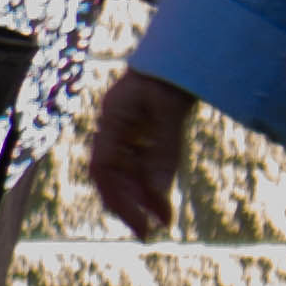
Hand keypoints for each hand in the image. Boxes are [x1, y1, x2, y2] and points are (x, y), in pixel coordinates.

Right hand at [83, 69, 200, 240]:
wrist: (182, 52)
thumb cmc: (173, 74)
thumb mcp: (170, 111)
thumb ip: (165, 150)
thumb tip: (161, 191)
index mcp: (111, 120)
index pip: (103, 168)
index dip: (117, 197)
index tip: (139, 222)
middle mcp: (113, 129)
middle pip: (111, 176)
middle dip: (128, 206)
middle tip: (148, 233)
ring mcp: (126, 132)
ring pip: (127, 175)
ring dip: (142, 199)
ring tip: (162, 222)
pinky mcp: (142, 135)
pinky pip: (141, 167)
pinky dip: (152, 186)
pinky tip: (163, 203)